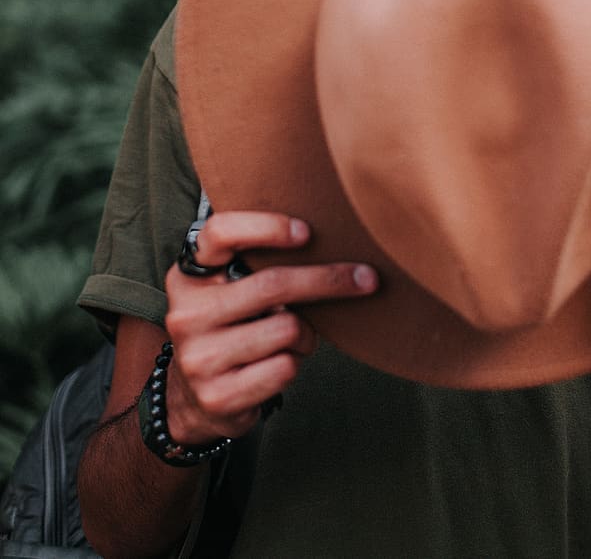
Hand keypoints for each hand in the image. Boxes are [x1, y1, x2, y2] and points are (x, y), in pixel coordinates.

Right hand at [163, 211, 376, 443]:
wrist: (191, 399)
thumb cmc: (230, 328)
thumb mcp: (227, 289)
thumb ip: (256, 264)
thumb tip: (332, 240)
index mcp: (190, 276)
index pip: (221, 232)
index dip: (268, 226)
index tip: (307, 232)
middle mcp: (187, 314)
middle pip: (273, 284)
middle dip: (328, 279)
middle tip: (367, 278)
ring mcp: (199, 357)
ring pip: (288, 329)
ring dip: (306, 335)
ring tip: (293, 340)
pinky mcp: (218, 395)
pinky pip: (286, 367)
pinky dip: (295, 363)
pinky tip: (278, 364)